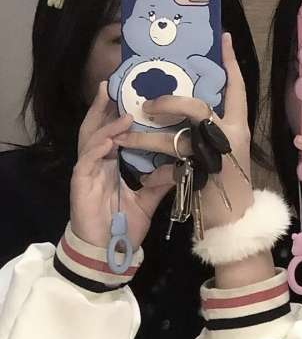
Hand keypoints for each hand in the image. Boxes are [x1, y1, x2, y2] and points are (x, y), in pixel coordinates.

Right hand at [70, 83, 174, 249]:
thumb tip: (183, 164)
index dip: (116, 114)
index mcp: (111, 165)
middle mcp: (97, 164)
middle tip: (110, 85)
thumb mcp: (148, 199)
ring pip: (90, 139)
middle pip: (96, 128)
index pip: (113, 132)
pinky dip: (98, 147)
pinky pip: (87, 161)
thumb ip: (162, 180)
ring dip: (104, 122)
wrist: (107, 254)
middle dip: (102, 107)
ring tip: (115, 105)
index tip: (129, 95)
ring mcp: (87, 173)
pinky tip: (110, 139)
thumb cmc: (123, 226)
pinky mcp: (81, 184)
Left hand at [114, 33, 252, 229]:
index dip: (230, 63)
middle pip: (196, 107)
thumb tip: (188, 103)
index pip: (237, 88)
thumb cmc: (228, 180)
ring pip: (175, 138)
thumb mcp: (226, 147)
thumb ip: (211, 126)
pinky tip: (138, 169)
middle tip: (147, 104)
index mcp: (238, 125)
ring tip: (124, 138)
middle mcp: (230, 136)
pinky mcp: (201, 176)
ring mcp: (216, 156)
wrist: (234, 219)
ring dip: (144, 138)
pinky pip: (170, 165)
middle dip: (167, 103)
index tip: (223, 38)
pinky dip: (152, 168)